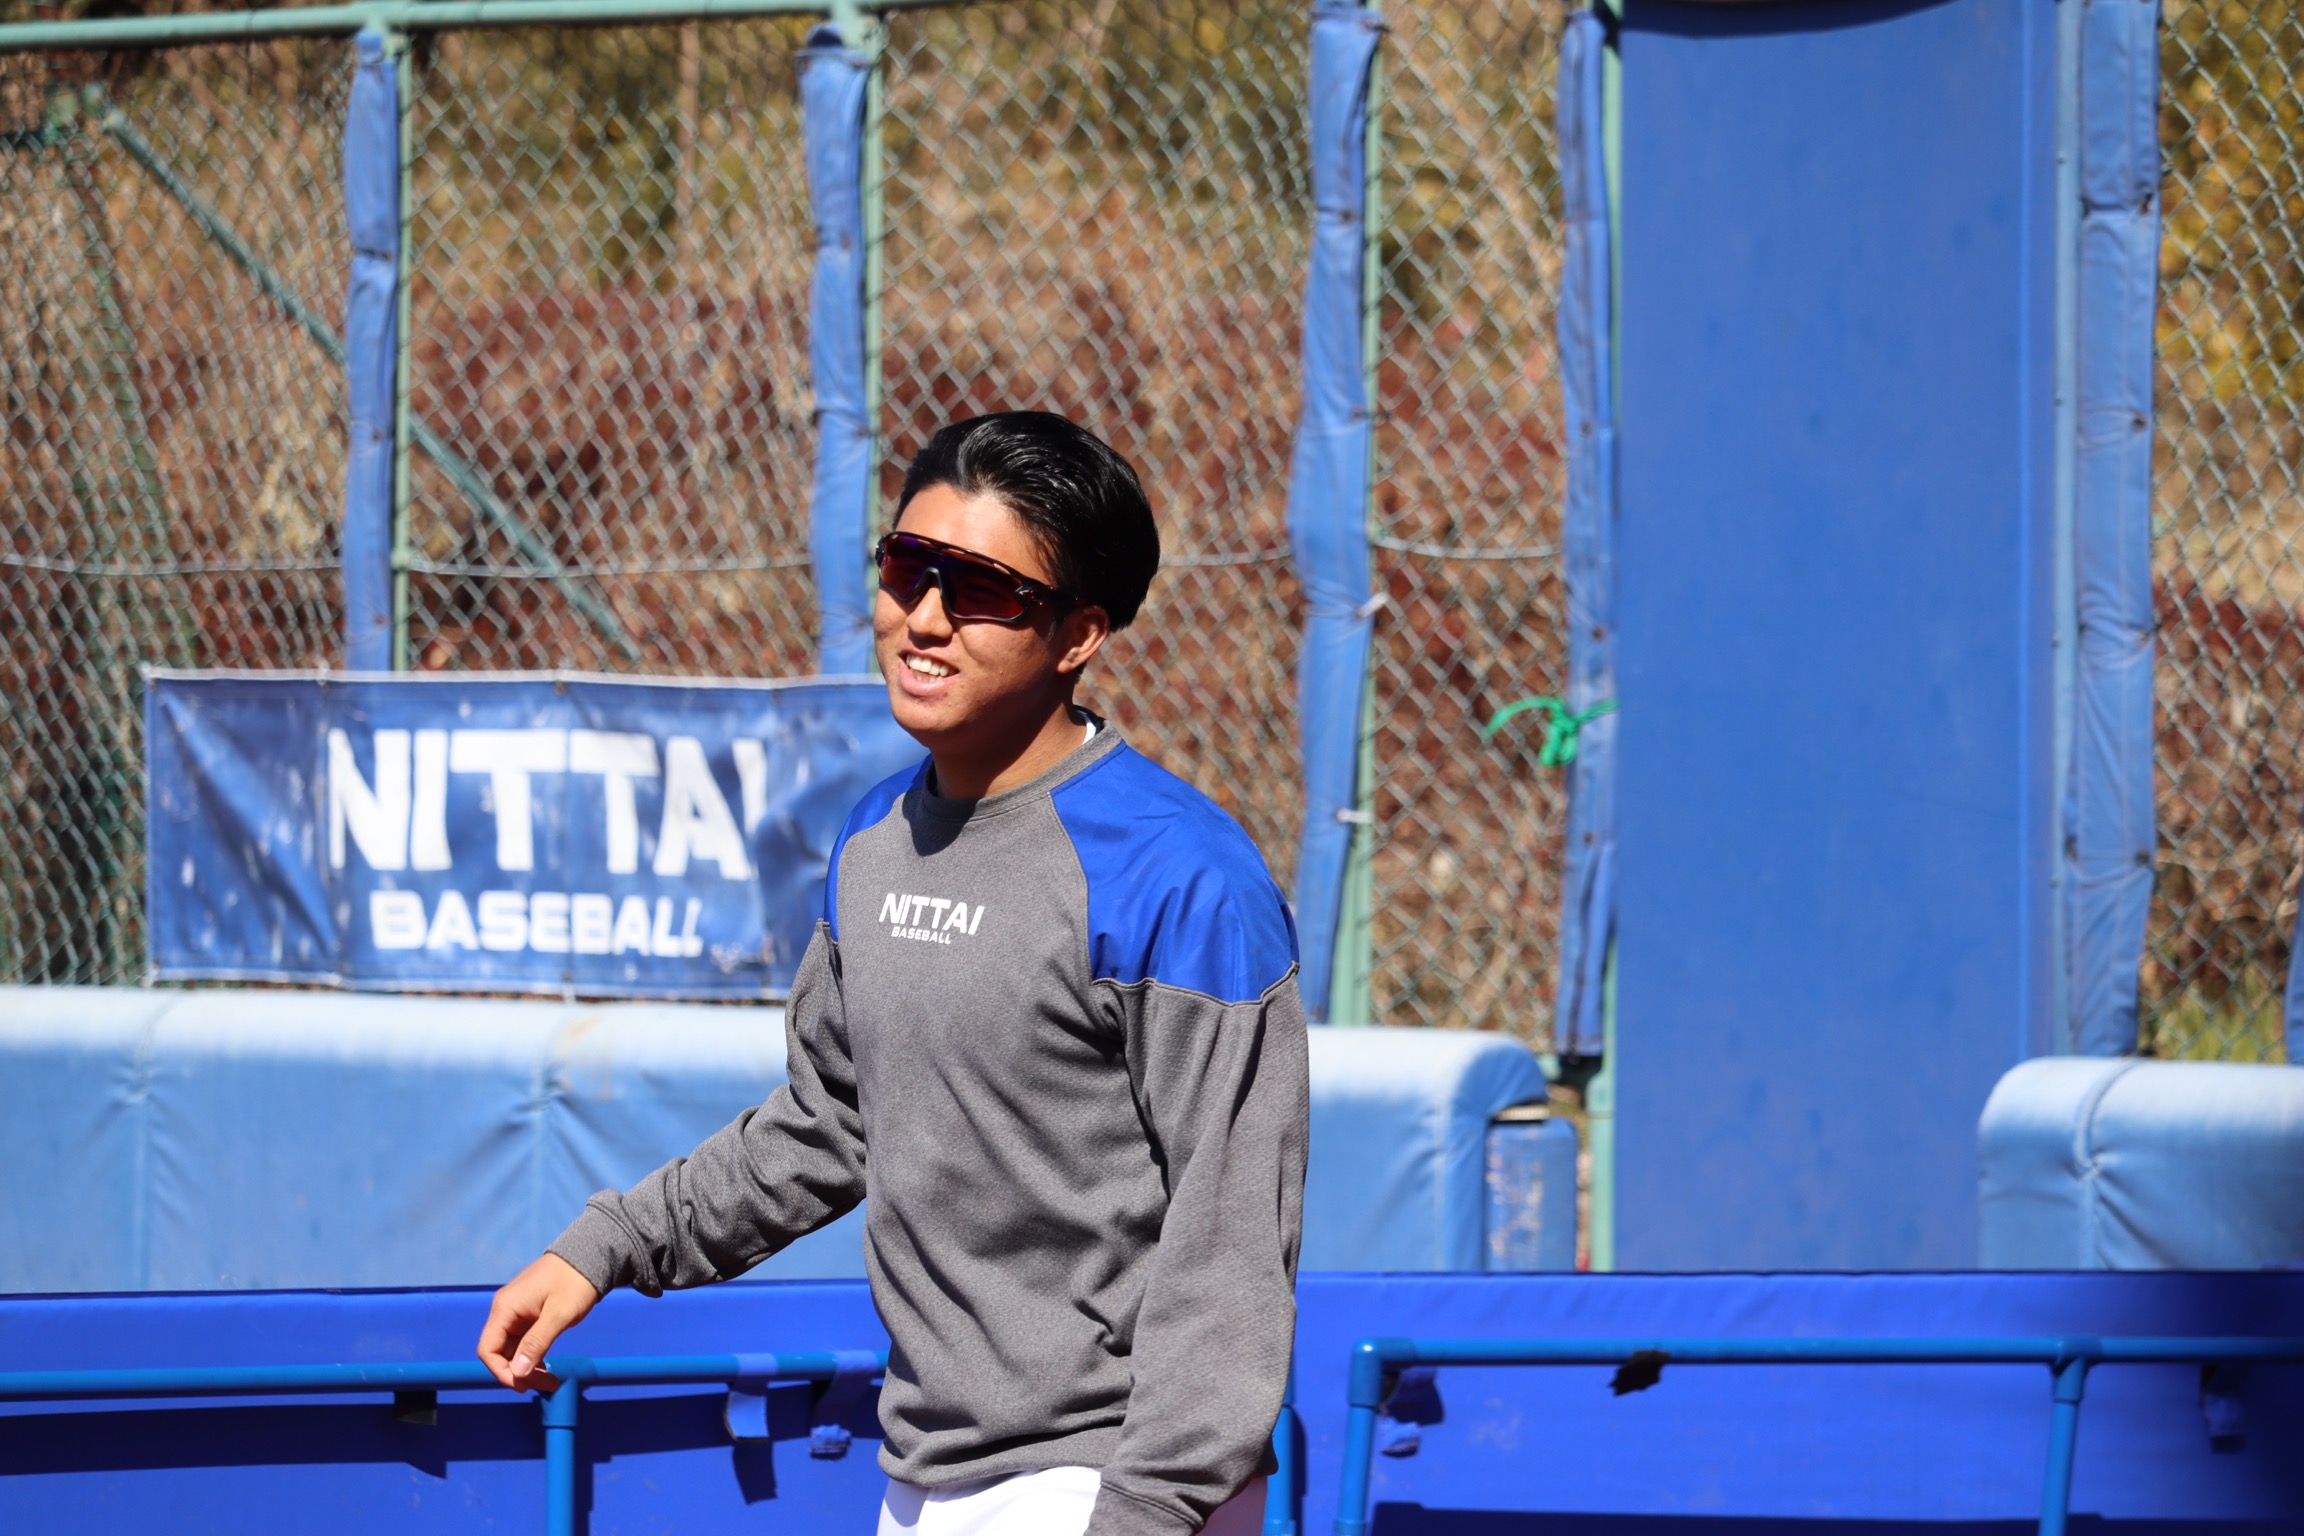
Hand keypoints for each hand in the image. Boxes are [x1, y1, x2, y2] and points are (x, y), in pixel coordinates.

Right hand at [477, 1251, 600, 1393]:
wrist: (591, 1255)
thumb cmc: (575, 1281)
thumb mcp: (559, 1314)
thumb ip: (537, 1343)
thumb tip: (518, 1373)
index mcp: (505, 1308)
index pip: (488, 1350)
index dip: (502, 1372)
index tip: (525, 1385)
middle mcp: (506, 1310)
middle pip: (499, 1352)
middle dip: (518, 1373)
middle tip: (547, 1384)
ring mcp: (517, 1312)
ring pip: (512, 1349)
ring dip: (526, 1367)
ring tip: (550, 1380)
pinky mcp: (529, 1314)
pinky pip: (522, 1342)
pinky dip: (532, 1356)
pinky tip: (547, 1367)